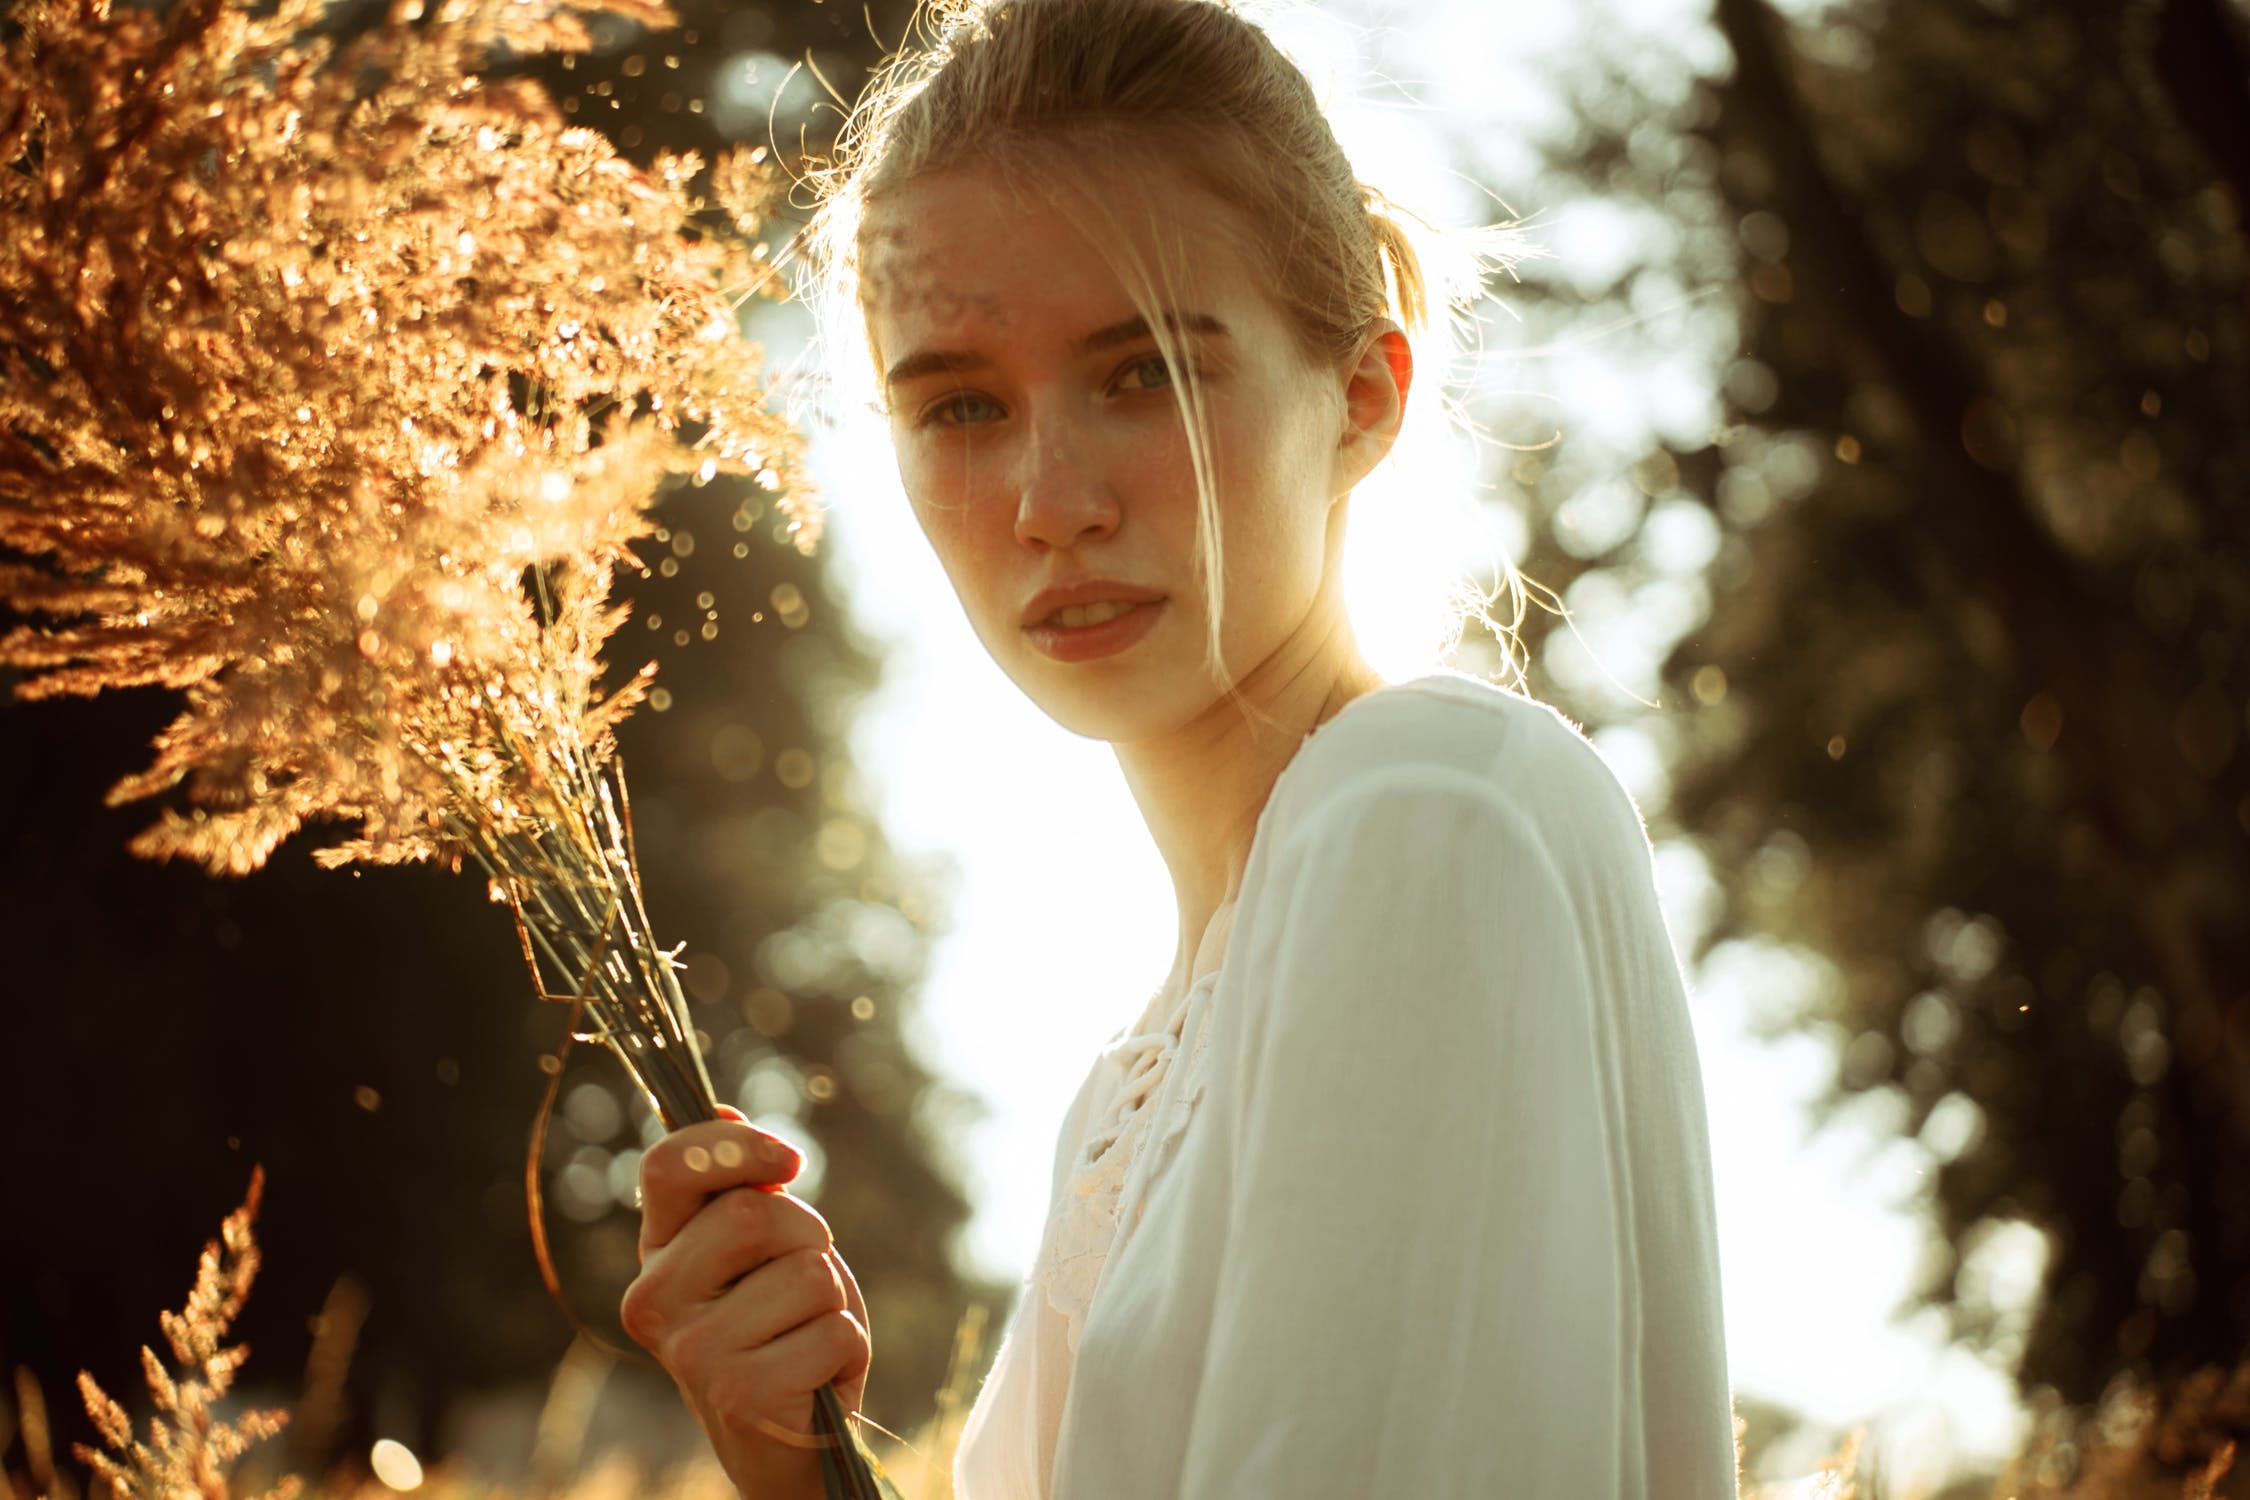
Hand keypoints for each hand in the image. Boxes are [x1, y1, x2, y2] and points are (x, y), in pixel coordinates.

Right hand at [621, 1106, 872, 1498]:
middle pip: (756, 1213)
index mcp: (657, 1254)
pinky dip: (848, 1348)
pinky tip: (818, 1379)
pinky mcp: (742, 1393)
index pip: (672, 1164)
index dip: (736, 1144)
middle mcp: (655, 1300)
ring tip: (807, 1337)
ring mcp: (693, 1351)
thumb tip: (721, 1106)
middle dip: (809, 1237)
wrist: (790, 1448)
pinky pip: (836, 1329)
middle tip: (803, 1286)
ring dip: (834, 1300)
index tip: (787, 1161)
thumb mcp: (761, 1253)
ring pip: (809, 1272)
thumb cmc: (781, 1333)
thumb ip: (740, 1189)